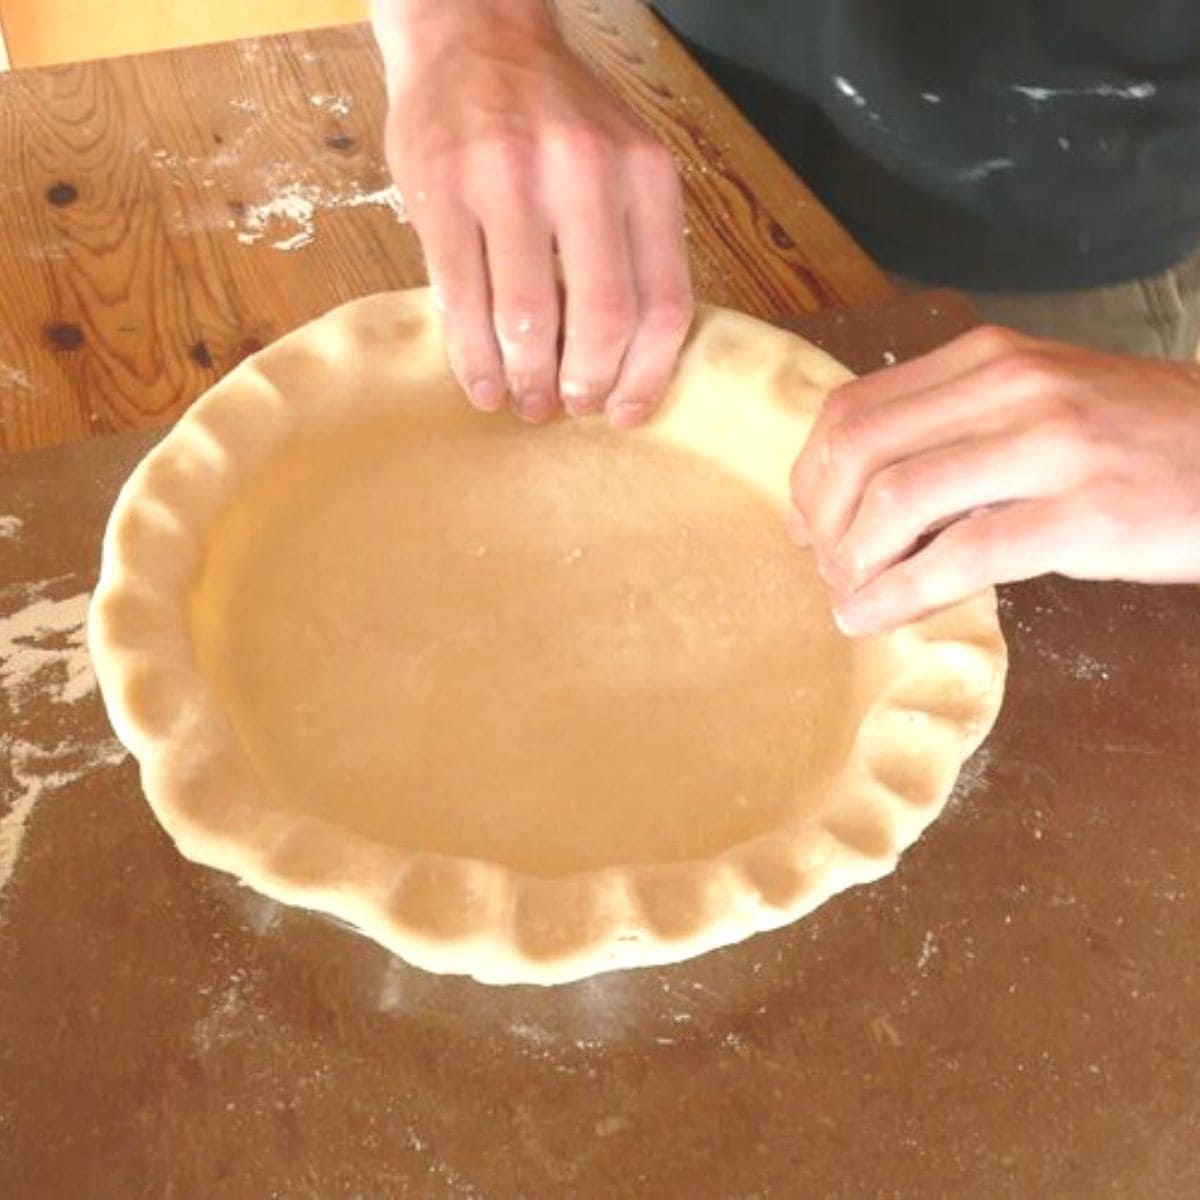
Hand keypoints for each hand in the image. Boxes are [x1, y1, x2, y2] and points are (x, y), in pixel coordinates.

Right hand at [372, 0, 691, 425]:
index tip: (623, 413)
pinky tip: (481, 383)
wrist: (471, 35)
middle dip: (584, 386)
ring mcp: (508, 179)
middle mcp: (584, 171)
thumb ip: (632, 243)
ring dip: (527, 381)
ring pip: (530, 320)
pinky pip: (462, 301)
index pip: (663, 303)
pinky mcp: (442, 192)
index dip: (646, 377)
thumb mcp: (620, 160)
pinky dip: (473, 360)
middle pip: (602, 321)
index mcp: (643, 172)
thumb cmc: (552, 117)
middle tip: (566, 408)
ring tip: (523, 402)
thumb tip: (627, 361)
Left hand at [790, 325, 1199, 633]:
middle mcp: (1011, 387)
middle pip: (859, 450)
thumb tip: (864, 493)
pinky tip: (874, 618)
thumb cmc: (1140, 438)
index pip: (854, 408)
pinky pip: (962, 556)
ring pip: (898, 501)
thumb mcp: (1042, 403)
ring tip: (848, 597)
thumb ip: (957, 430)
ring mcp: (1050, 445)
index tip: (806, 521)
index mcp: (989, 359)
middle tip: (823, 566)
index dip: (811, 475)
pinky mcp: (1086, 512)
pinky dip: (899, 594)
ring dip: (852, 562)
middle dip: (820, 519)